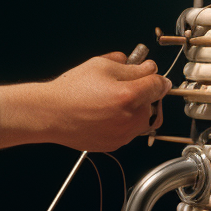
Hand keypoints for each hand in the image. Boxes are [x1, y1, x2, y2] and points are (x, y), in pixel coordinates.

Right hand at [0, 52, 170, 151]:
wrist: (51, 114)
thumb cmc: (71, 90)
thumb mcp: (101, 65)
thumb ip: (131, 66)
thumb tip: (148, 67)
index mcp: (129, 95)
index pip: (159, 84)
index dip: (156, 76)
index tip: (153, 74)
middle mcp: (130, 118)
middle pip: (154, 104)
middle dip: (146, 94)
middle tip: (130, 85)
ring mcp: (123, 134)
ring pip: (144, 120)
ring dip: (137, 109)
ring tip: (115, 100)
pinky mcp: (115, 144)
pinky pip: (129, 131)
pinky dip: (125, 122)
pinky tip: (106, 113)